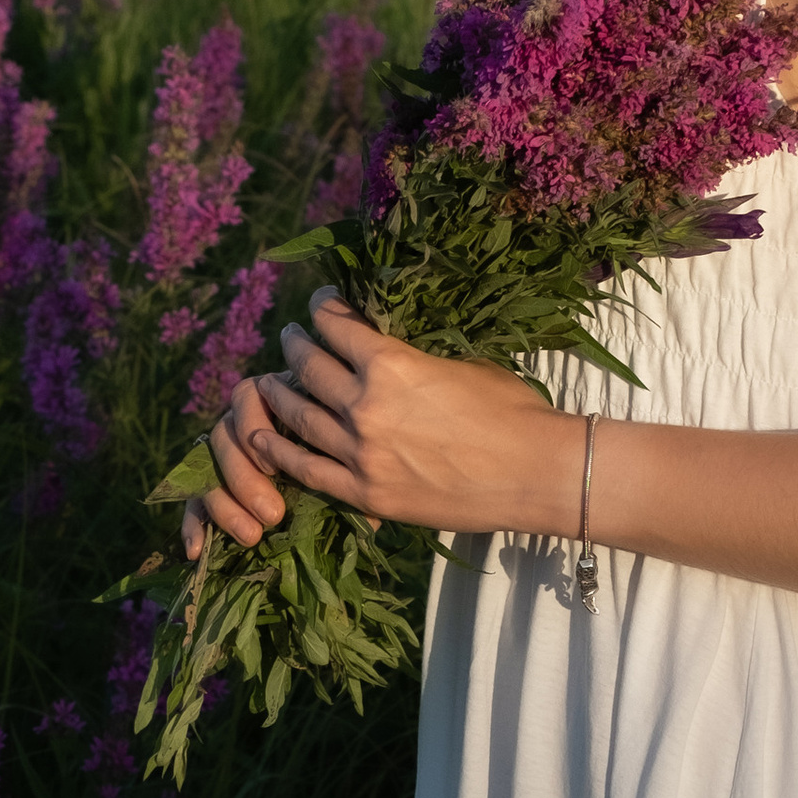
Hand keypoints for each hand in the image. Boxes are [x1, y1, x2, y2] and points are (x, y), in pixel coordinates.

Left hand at [181, 292, 575, 554]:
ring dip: (278, 394)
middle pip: (308, 368)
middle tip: (291, 339)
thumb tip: (385, 349)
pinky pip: (306, 468)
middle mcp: (365, 405)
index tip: (318, 304)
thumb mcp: (461, 364)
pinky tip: (261, 437)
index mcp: (392, 363)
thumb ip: (412, 359)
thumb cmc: (512, 413)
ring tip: (267, 383)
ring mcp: (360, 453)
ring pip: (298, 416)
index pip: (336, 326)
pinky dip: (278, 450)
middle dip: (296, 347)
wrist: (535, 473)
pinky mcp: (364, 493)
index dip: (321, 308)